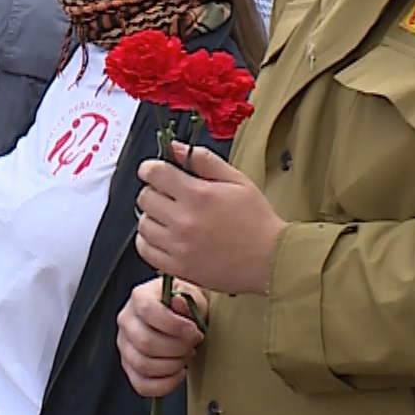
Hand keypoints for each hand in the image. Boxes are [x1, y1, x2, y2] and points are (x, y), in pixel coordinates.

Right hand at [117, 277, 206, 396]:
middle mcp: (127, 320)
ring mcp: (125, 346)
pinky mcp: (129, 367)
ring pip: (143, 365)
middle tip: (193, 345)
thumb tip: (178, 301)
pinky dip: (165, 384)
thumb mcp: (191, 296)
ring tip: (186, 356)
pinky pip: (142, 385)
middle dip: (177, 348)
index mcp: (140, 297)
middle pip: (145, 342)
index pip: (147, 310)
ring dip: (172, 365)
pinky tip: (179, 373)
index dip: (173, 324)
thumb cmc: (184, 308)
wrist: (180, 318)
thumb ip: (187, 300)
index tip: (193, 331)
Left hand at [136, 142, 285, 294]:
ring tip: (169, 216)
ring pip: (143, 224)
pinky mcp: (178, 267)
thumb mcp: (236, 180)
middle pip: (144, 197)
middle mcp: (184, 221)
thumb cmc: (257, 220)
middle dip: (154, 191)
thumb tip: (175, 147)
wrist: (270, 259)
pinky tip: (164, 236)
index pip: (154, 173)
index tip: (154, 171)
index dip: (150, 168)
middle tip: (168, 195)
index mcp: (198, 195)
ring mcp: (179, 247)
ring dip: (152, 216)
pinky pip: (145, 250)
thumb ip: (203, 160)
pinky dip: (149, 240)